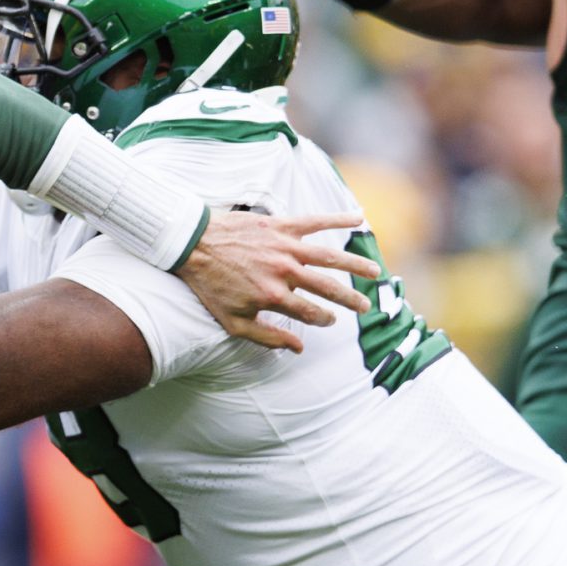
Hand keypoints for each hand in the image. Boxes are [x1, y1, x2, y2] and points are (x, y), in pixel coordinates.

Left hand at [178, 212, 379, 351]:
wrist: (191, 245)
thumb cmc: (210, 286)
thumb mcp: (232, 322)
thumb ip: (267, 337)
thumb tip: (298, 348)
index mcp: (273, 297)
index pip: (311, 312)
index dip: (323, 319)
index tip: (330, 320)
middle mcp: (284, 272)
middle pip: (328, 287)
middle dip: (350, 299)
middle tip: (366, 306)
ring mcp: (284, 247)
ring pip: (330, 256)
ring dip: (356, 264)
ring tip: (375, 272)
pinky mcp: (280, 225)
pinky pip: (316, 221)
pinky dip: (338, 218)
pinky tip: (359, 217)